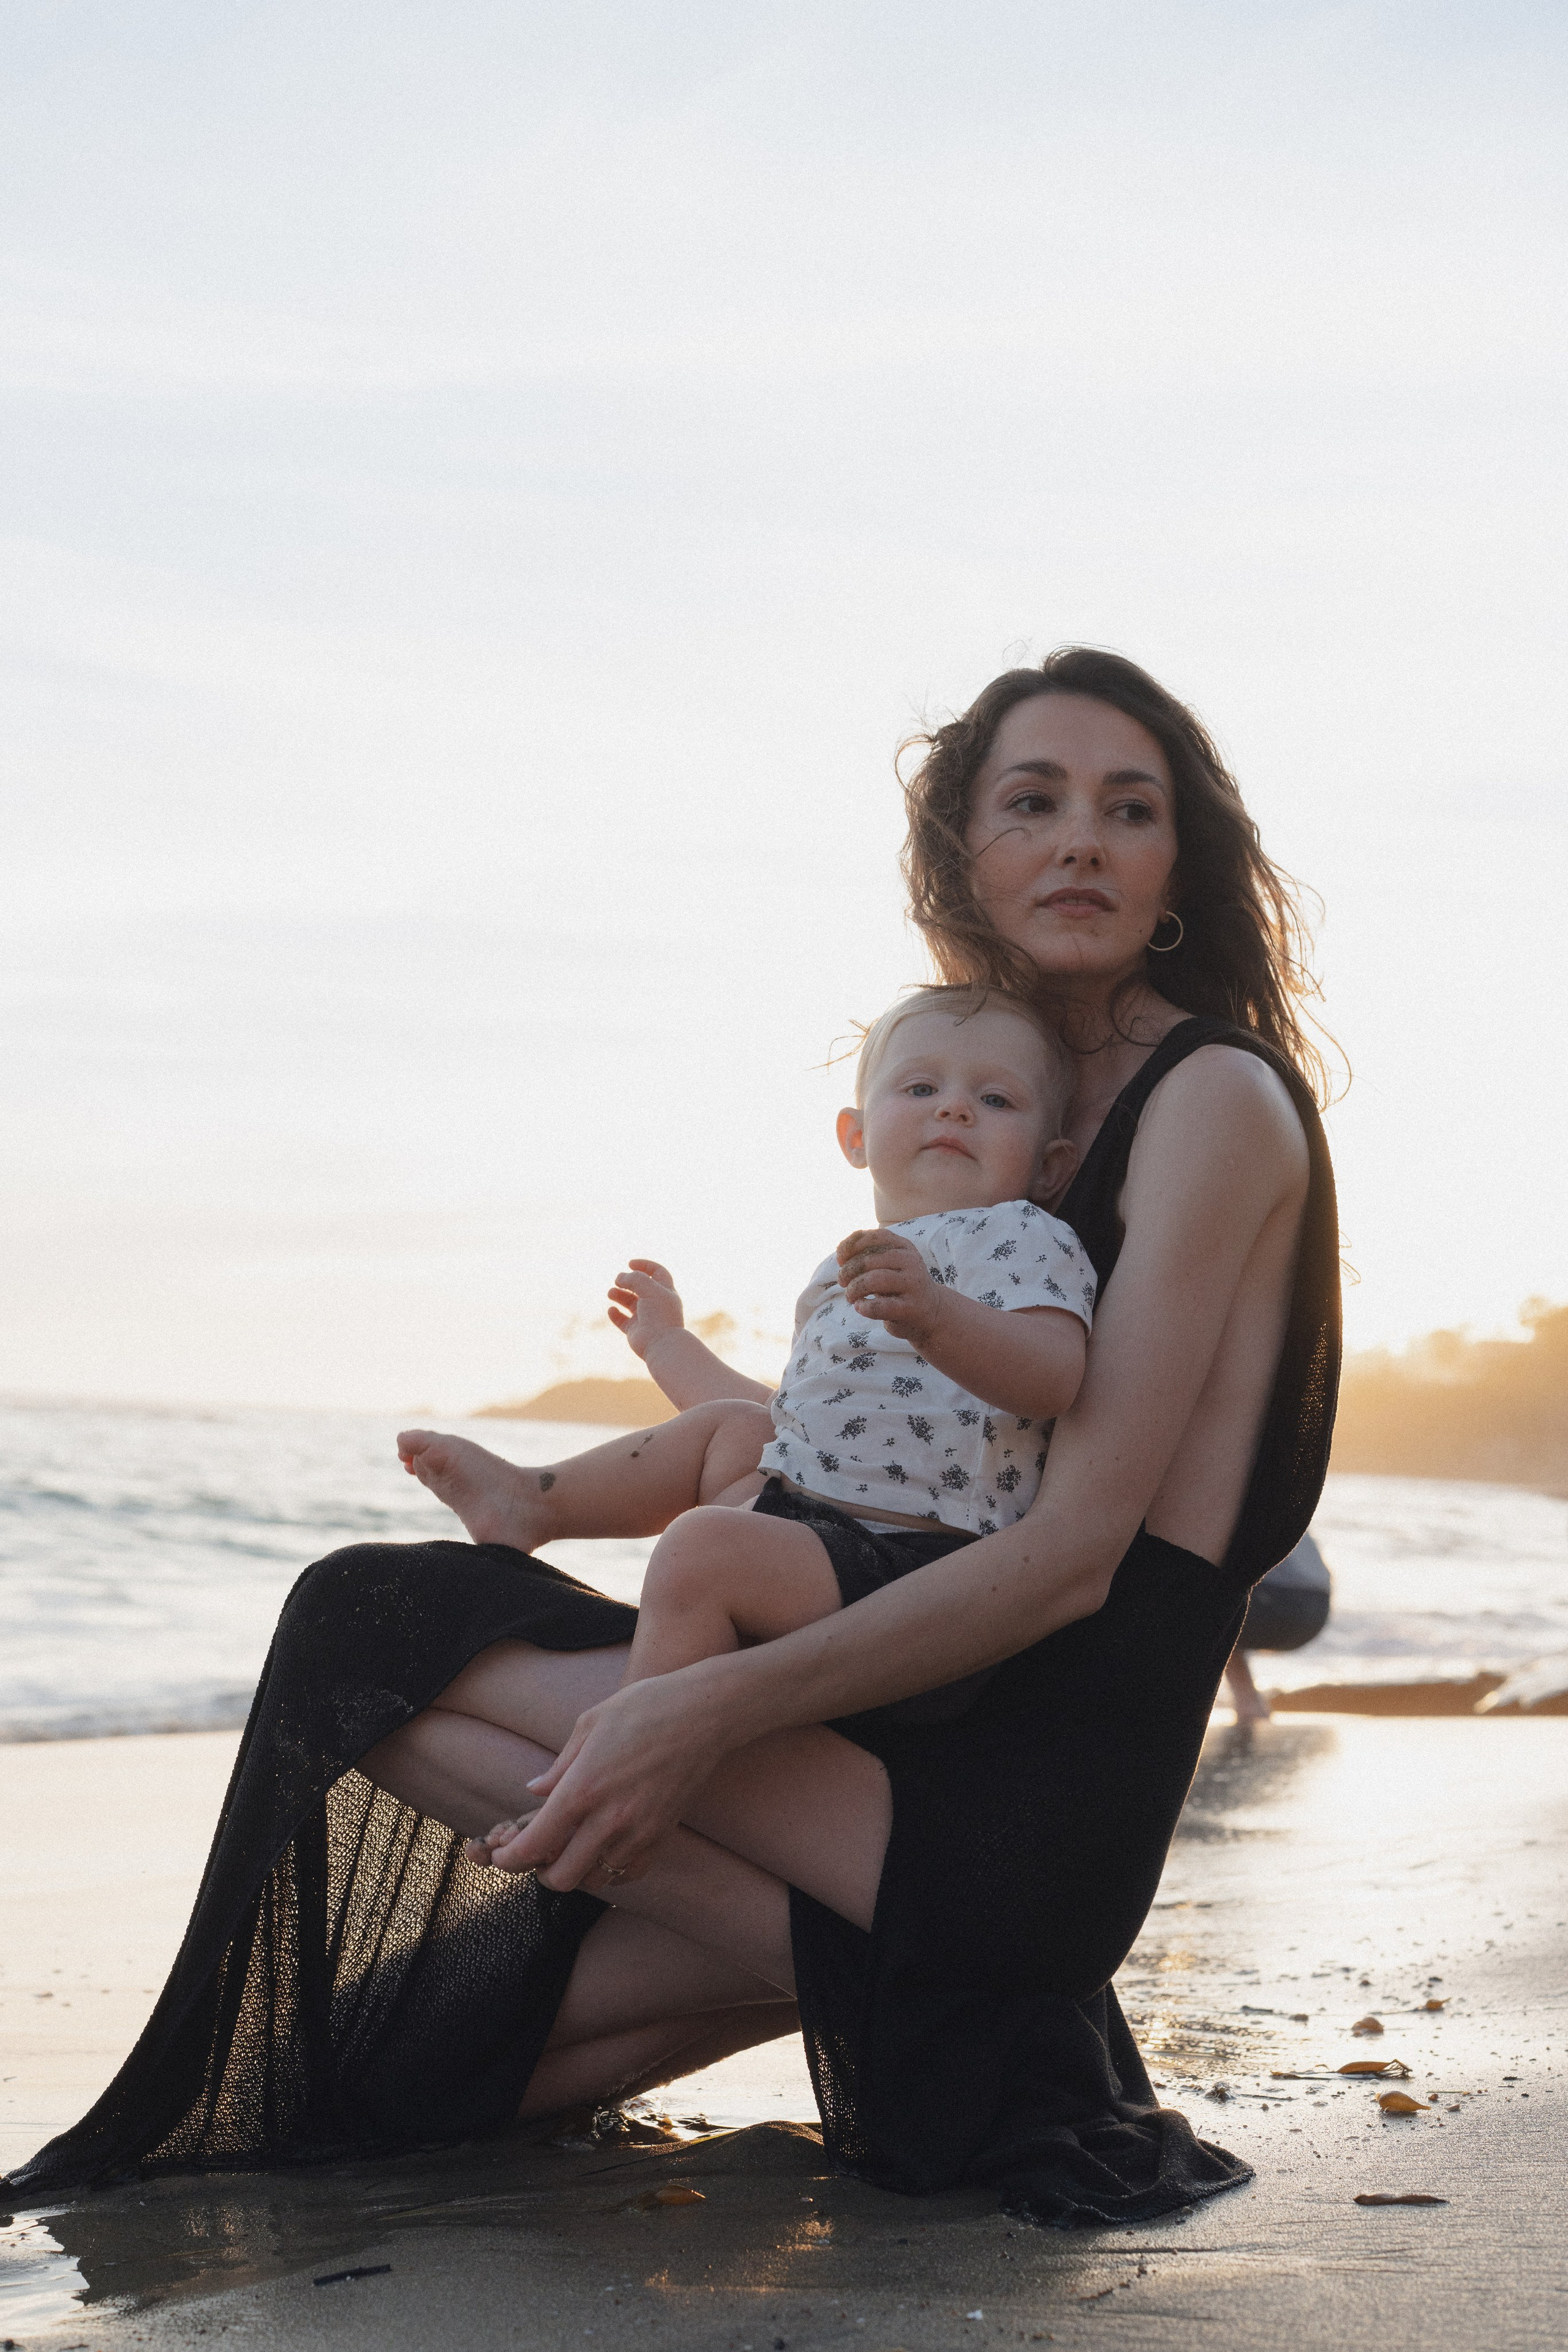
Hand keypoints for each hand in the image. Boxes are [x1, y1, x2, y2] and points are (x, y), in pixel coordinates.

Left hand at [477, 1668, 733, 1889]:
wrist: (705, 1713)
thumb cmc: (645, 1707)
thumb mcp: (590, 1724)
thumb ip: (559, 1766)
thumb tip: (535, 1791)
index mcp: (583, 1788)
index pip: (533, 1845)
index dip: (509, 1858)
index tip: (503, 1855)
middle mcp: (609, 1819)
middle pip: (561, 1878)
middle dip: (540, 1872)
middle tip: (538, 1853)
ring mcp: (639, 1832)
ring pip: (594, 1880)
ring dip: (575, 1871)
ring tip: (571, 1847)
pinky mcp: (662, 1836)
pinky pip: (627, 1874)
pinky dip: (609, 1871)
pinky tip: (603, 1848)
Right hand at [607, 1258, 684, 1361]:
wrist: (661, 1344)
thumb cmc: (659, 1315)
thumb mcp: (649, 1289)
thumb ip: (635, 1279)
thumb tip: (620, 1277)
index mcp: (666, 1292)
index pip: (657, 1273)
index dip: (644, 1266)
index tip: (630, 1264)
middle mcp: (656, 1304)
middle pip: (640, 1287)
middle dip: (627, 1281)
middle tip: (618, 1280)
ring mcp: (645, 1317)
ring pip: (630, 1302)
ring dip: (619, 1295)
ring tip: (610, 1293)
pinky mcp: (635, 1330)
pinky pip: (622, 1320)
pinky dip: (615, 1314)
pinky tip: (611, 1310)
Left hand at [836, 1227, 945, 1348]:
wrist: (930, 1310)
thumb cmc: (899, 1284)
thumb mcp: (887, 1263)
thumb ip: (867, 1254)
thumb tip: (840, 1252)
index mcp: (904, 1246)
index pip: (875, 1237)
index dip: (852, 1245)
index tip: (840, 1259)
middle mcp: (911, 1261)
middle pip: (870, 1260)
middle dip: (848, 1271)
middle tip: (842, 1282)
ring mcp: (913, 1285)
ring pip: (875, 1280)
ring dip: (854, 1288)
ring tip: (850, 1296)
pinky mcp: (911, 1308)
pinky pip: (881, 1306)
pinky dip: (864, 1307)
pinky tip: (860, 1307)